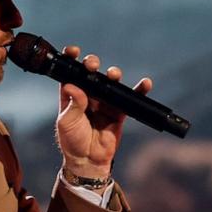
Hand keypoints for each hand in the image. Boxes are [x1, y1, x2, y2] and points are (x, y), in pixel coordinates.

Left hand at [55, 45, 151, 180]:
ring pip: (110, 82)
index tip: (73, 51)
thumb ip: (73, 104)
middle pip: (91, 73)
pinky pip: (129, 98)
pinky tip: (144, 84)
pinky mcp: (118, 111)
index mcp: (71, 94)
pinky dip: (138, 90)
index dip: (71, 59)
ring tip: (114, 75)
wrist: (88, 160)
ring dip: (113, 74)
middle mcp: (88, 95)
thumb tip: (72, 85)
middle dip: (92, 64)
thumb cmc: (72, 141)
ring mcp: (104, 102)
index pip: (71, 72)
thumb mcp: (67, 122)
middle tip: (92, 65)